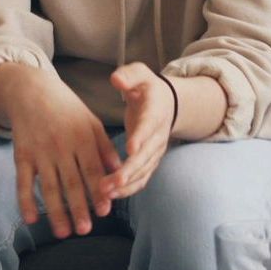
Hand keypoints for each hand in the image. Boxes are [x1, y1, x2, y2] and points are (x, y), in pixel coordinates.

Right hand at [0, 66, 121, 238]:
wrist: (30, 90)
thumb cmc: (66, 108)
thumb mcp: (90, 121)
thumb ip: (105, 146)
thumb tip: (120, 169)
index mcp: (81, 137)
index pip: (92, 169)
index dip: (98, 190)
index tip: (105, 211)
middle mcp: (60, 145)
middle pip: (71, 181)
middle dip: (78, 207)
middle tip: (85, 231)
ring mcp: (39, 151)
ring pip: (49, 186)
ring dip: (56, 211)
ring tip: (64, 233)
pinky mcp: (22, 154)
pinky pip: (23, 181)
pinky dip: (25, 200)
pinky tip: (31, 219)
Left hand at [99, 62, 175, 201]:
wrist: (165, 103)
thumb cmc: (146, 87)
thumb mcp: (139, 74)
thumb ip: (128, 75)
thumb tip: (117, 80)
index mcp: (155, 112)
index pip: (149, 126)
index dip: (141, 138)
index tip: (130, 149)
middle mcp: (158, 135)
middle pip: (146, 156)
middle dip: (129, 170)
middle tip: (111, 182)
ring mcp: (155, 151)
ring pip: (143, 172)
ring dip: (125, 184)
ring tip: (105, 193)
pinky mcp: (149, 161)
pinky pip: (140, 178)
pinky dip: (127, 189)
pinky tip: (110, 195)